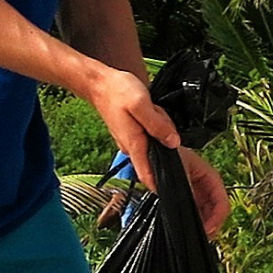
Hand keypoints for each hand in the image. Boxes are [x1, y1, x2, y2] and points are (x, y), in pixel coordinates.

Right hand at [76, 60, 184, 186]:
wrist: (99, 82)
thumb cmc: (117, 91)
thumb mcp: (141, 104)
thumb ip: (158, 125)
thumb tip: (173, 142)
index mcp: (133, 143)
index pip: (147, 175)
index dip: (159, 186)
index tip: (171, 189)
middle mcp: (130, 146)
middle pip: (157, 155)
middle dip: (165, 140)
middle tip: (159, 116)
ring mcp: (130, 140)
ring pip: (154, 143)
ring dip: (160, 129)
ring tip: (152, 110)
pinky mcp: (131, 133)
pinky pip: (150, 135)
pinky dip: (155, 124)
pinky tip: (150, 110)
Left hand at [176, 145, 229, 237]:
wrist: (154, 151)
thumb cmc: (168, 155)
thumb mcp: (179, 172)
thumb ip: (187, 190)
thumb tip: (190, 208)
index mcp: (211, 177)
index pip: (222, 203)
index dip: (217, 220)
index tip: (207, 231)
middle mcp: (207, 187)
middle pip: (216, 212)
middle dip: (210, 226)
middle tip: (199, 238)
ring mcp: (198, 193)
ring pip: (207, 215)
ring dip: (201, 225)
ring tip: (192, 235)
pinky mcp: (189, 199)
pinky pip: (195, 214)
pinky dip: (193, 222)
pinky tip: (186, 228)